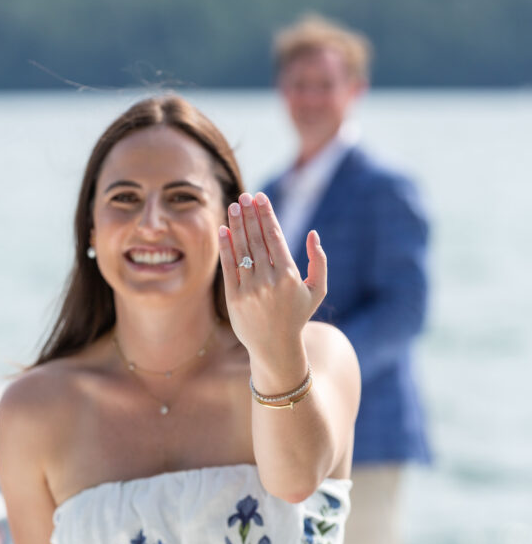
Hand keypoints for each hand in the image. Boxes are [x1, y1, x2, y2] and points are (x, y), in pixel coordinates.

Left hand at [218, 191, 326, 362]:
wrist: (275, 347)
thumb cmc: (297, 316)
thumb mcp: (317, 290)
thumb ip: (319, 261)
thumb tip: (313, 234)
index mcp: (290, 275)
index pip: (275, 237)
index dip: (266, 215)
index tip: (260, 198)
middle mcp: (269, 280)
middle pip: (257, 239)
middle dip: (250, 214)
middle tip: (244, 196)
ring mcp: (250, 289)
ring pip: (242, 250)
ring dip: (237, 225)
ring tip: (234, 206)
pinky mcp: (234, 298)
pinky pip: (229, 267)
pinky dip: (226, 247)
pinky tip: (223, 230)